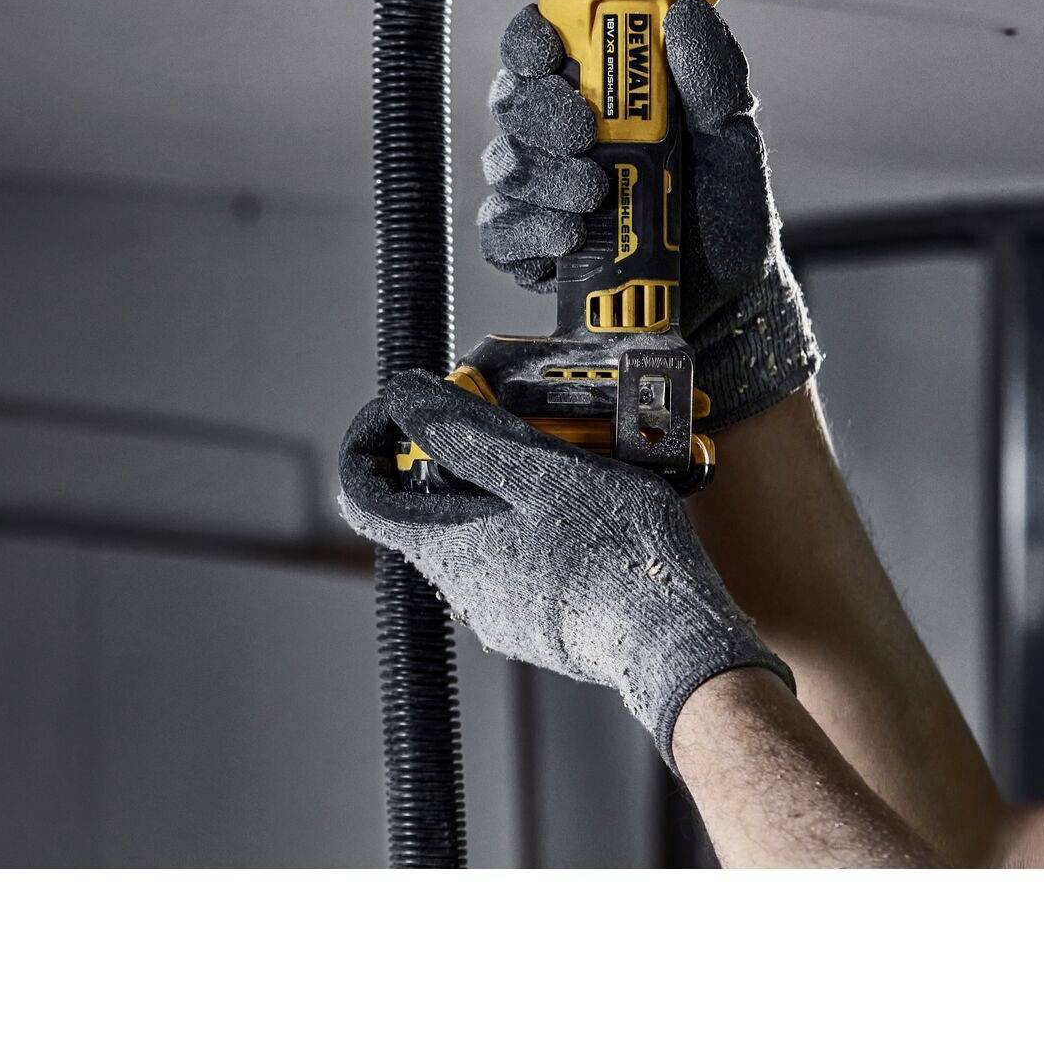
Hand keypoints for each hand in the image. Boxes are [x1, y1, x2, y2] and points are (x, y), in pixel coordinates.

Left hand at [337, 371, 791, 764]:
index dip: (372, 444)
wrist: (677, 640)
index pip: (365, 498)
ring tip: (568, 457)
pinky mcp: (541, 622)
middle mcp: (464, 589)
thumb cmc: (617, 556)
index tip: (408, 412)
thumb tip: (408, 402)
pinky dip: (538, 522)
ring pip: (480, 530)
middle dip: (461, 452)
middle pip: (429, 506)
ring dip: (508, 486)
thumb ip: (470, 437)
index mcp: (450, 549)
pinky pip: (519, 559)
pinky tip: (588, 506)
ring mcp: (503, 611)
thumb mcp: (544, 473)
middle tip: (515, 419)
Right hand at [476, 0, 821, 428]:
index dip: (531, 41)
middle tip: (583, 134)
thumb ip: (713, 80)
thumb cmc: (723, 218)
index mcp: (600, 97)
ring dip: (544, 176)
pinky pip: (499, 235)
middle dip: (540, 112)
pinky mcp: (531, 252)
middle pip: (511, 101)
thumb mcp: (732, 143)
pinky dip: (528, 233)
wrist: (726, 305)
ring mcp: (541, 196)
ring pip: (505, 166)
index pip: (541, 48)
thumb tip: (686, 16)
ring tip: (594, 195)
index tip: (551, 50)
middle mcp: (559, 140)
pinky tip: (567, 238)